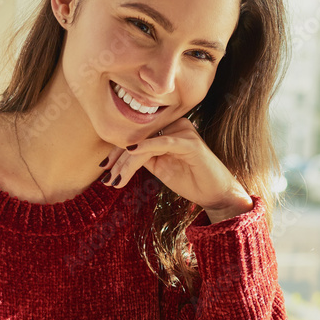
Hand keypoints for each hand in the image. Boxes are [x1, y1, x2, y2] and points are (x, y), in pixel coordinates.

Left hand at [100, 118, 253, 223]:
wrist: (216, 194)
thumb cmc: (190, 181)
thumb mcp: (160, 168)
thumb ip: (143, 157)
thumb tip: (117, 154)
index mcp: (168, 129)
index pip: (137, 136)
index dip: (117, 151)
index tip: (103, 168)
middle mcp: (175, 125)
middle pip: (138, 138)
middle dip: (118, 159)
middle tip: (106, 178)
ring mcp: (184, 131)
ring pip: (145, 143)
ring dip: (126, 163)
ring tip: (115, 180)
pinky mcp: (190, 142)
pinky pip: (162, 143)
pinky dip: (144, 148)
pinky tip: (130, 154)